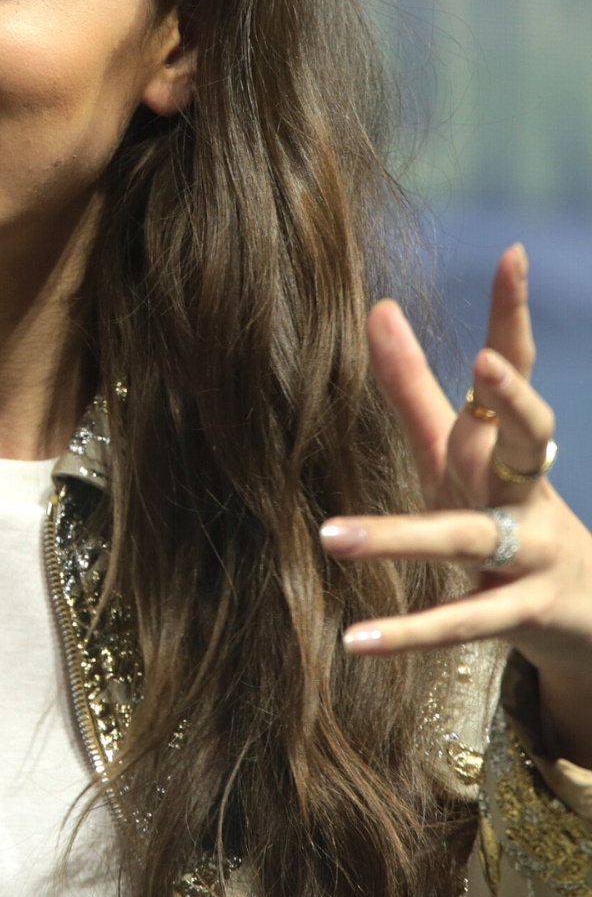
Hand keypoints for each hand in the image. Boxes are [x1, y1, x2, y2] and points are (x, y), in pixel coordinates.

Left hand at [323, 248, 591, 733]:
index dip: (511, 314)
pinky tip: (354, 641)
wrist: (588, 613)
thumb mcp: (454, 452)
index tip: (511, 255)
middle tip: (484, 364)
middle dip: (514, 400)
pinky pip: (462, 620)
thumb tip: (378, 306)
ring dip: (399, 537)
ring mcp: (532, 550)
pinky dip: (409, 633)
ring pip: (468, 537)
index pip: (512, 369)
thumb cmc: (503, 513)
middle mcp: (526, 489)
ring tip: (330, 534)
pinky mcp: (524, 610)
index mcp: (505, 446)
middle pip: (528, 437)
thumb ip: (412, 386)